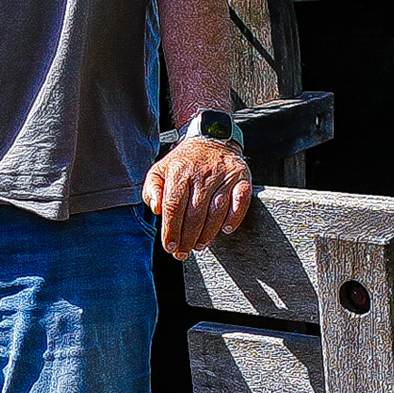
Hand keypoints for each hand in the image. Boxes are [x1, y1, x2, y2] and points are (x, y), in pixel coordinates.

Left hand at [144, 134, 255, 257]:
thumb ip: (152, 190)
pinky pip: (241, 200)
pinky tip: (226, 229)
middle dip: (187, 238)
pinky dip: (234, 217)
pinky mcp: (241, 178)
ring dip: (208, 233)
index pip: (174, 206)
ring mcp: (223, 176)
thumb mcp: (160, 170)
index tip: (170, 246)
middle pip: (195, 213)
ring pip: (216, 211)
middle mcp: (202, 174)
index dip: (171, 229)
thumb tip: (156, 209)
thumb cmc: (184, 162)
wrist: (212, 139)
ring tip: (199, 245)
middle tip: (183, 253)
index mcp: (180, 172)